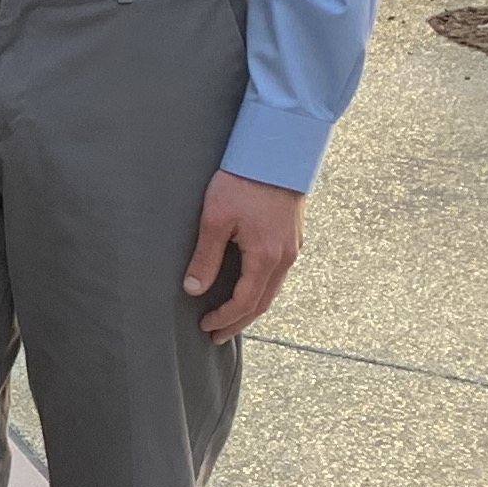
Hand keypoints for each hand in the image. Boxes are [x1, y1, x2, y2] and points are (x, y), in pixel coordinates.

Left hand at [183, 171, 305, 342]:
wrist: (277, 152)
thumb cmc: (243, 182)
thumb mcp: (215, 220)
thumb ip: (205, 257)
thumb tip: (193, 290)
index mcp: (266, 257)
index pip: (246, 301)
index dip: (226, 318)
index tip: (206, 326)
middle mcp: (285, 257)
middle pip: (263, 302)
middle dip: (239, 321)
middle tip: (217, 335)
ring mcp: (294, 247)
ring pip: (274, 288)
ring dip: (252, 306)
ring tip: (232, 317)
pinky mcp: (294, 236)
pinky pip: (279, 273)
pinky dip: (263, 288)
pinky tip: (250, 286)